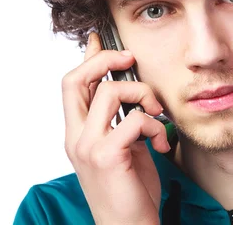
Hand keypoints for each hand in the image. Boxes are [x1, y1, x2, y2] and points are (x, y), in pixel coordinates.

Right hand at [62, 32, 169, 224]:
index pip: (72, 86)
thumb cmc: (129, 190)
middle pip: (75, 79)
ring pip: (109, 91)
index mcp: (78, 133)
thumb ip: (120, 120)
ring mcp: (88, 146)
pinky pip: (134, 118)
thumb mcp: (123, 148)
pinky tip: (160, 143)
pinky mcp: (107, 156)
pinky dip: (153, 124)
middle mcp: (76, 137)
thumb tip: (130, 93)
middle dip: (104, 59)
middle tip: (129, 59)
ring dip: (142, 94)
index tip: (100, 40)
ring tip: (156, 114)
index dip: (87, 59)